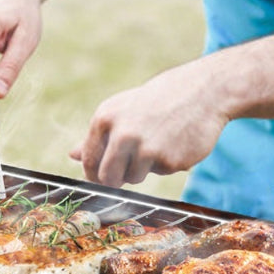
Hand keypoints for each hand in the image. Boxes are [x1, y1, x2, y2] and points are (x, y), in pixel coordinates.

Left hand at [70, 60, 229, 186]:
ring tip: (156, 143)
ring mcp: (147, 149)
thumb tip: (72, 154)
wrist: (201, 92)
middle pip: (108, 178)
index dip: (94, 174)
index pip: (89, 161)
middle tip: (126, 173)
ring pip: (134, 178)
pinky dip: (165, 163)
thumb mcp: (122, 109)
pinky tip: (175, 142)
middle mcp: (123, 134)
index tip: (101, 177)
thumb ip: (97, 135)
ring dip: (143, 169)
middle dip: (115, 181)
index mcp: (105, 119)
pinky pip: (160, 172)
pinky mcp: (169, 161)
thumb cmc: (156, 101)